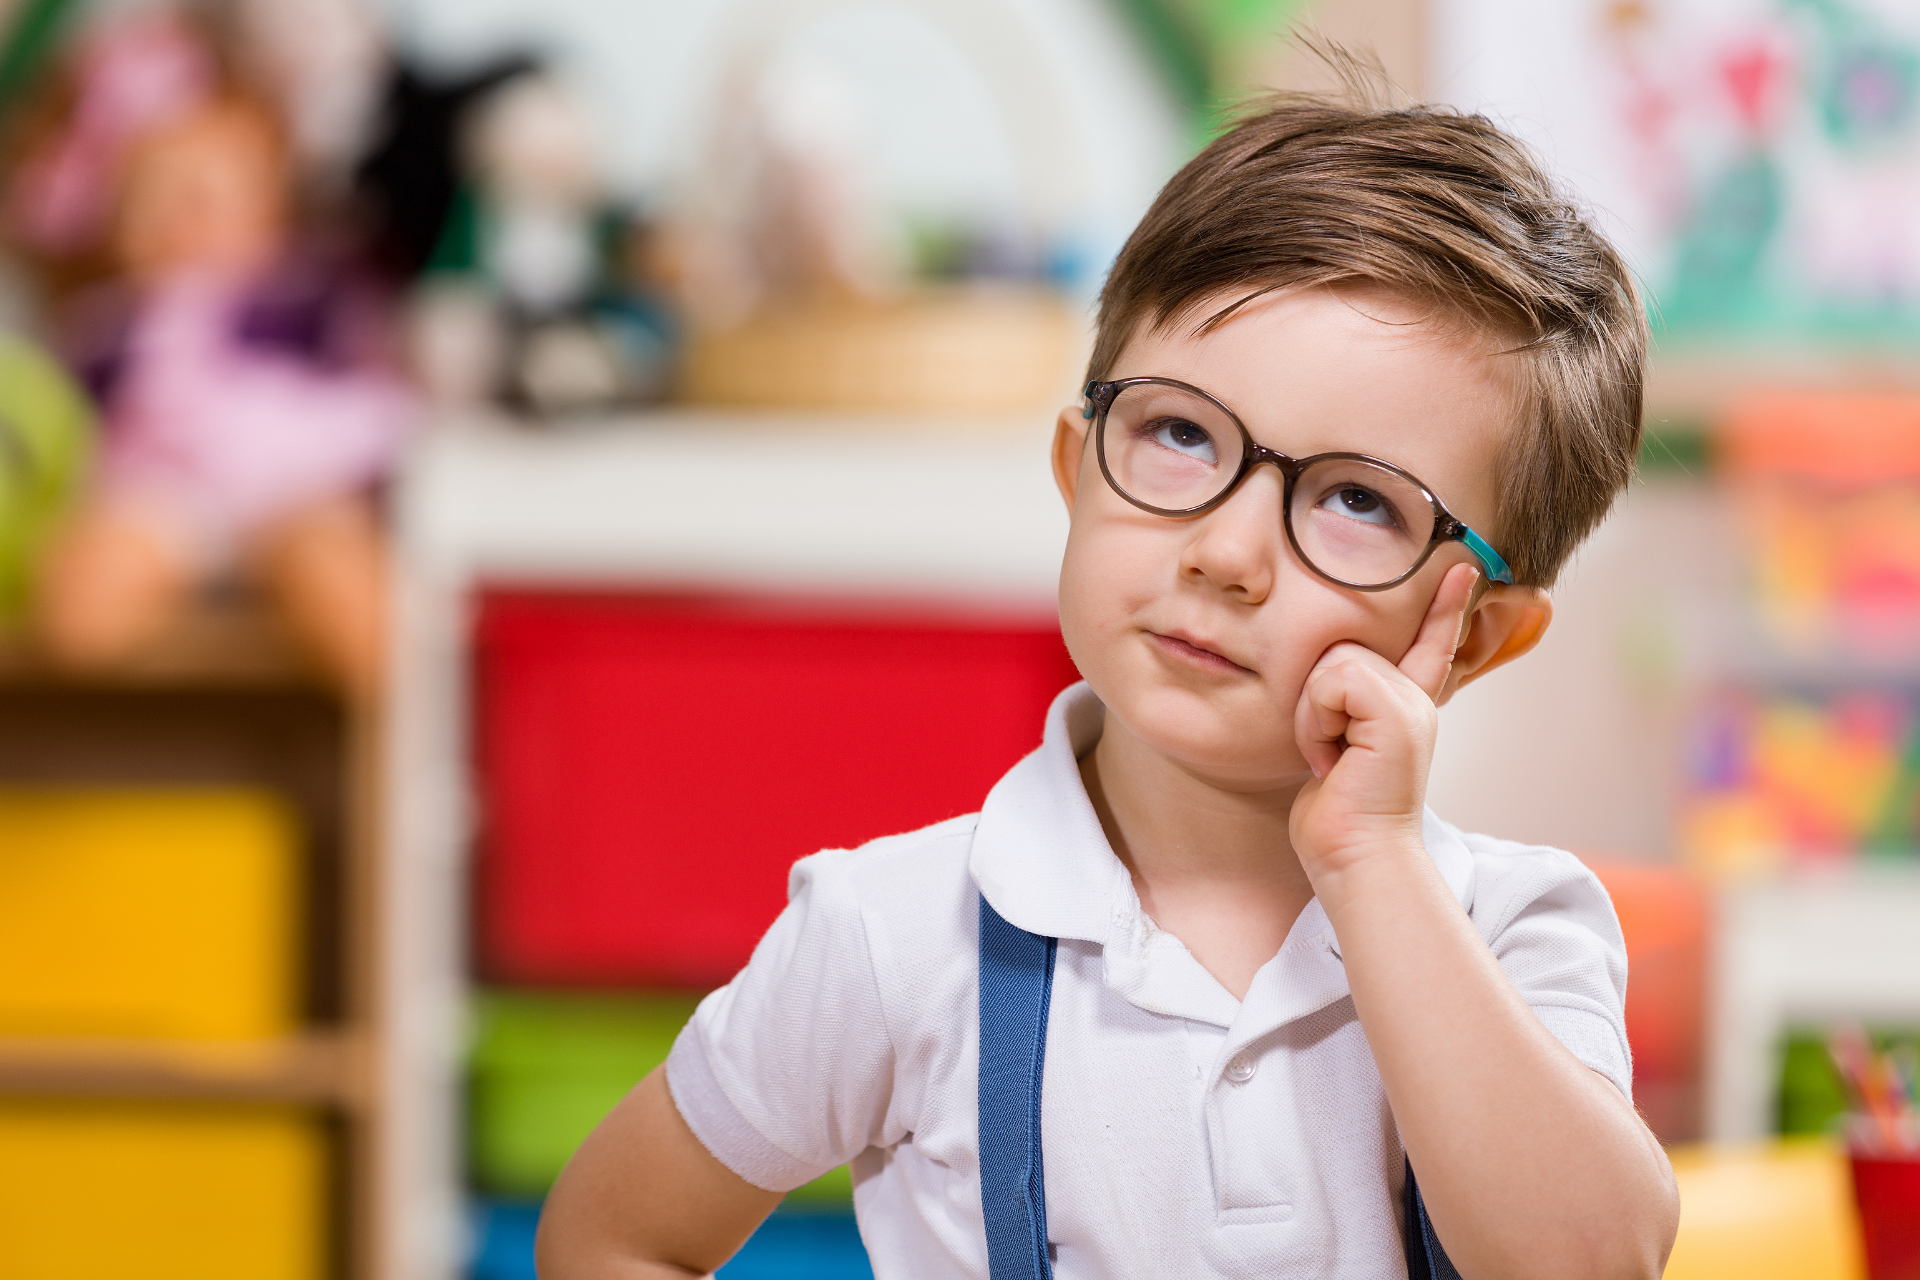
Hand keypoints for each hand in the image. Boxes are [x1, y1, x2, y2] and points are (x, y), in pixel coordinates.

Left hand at [1289, 562, 1479, 888]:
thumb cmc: (1337, 814)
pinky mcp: (1395, 714)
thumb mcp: (1337, 750)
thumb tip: (1330, 681)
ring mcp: (1408, 704)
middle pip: (1341, 647)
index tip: (1461, 568)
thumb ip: (1345, 711)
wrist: (1356, 857)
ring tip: (1332, 757)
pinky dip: (1315, 721)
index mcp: (1404, 706)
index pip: (1428, 645)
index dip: (1444, 607)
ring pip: (1331, 663)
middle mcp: (1413, 699)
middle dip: (1314, 700)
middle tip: (1329, 753)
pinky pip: (1330, 682)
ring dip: (1311, 715)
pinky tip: (1331, 759)